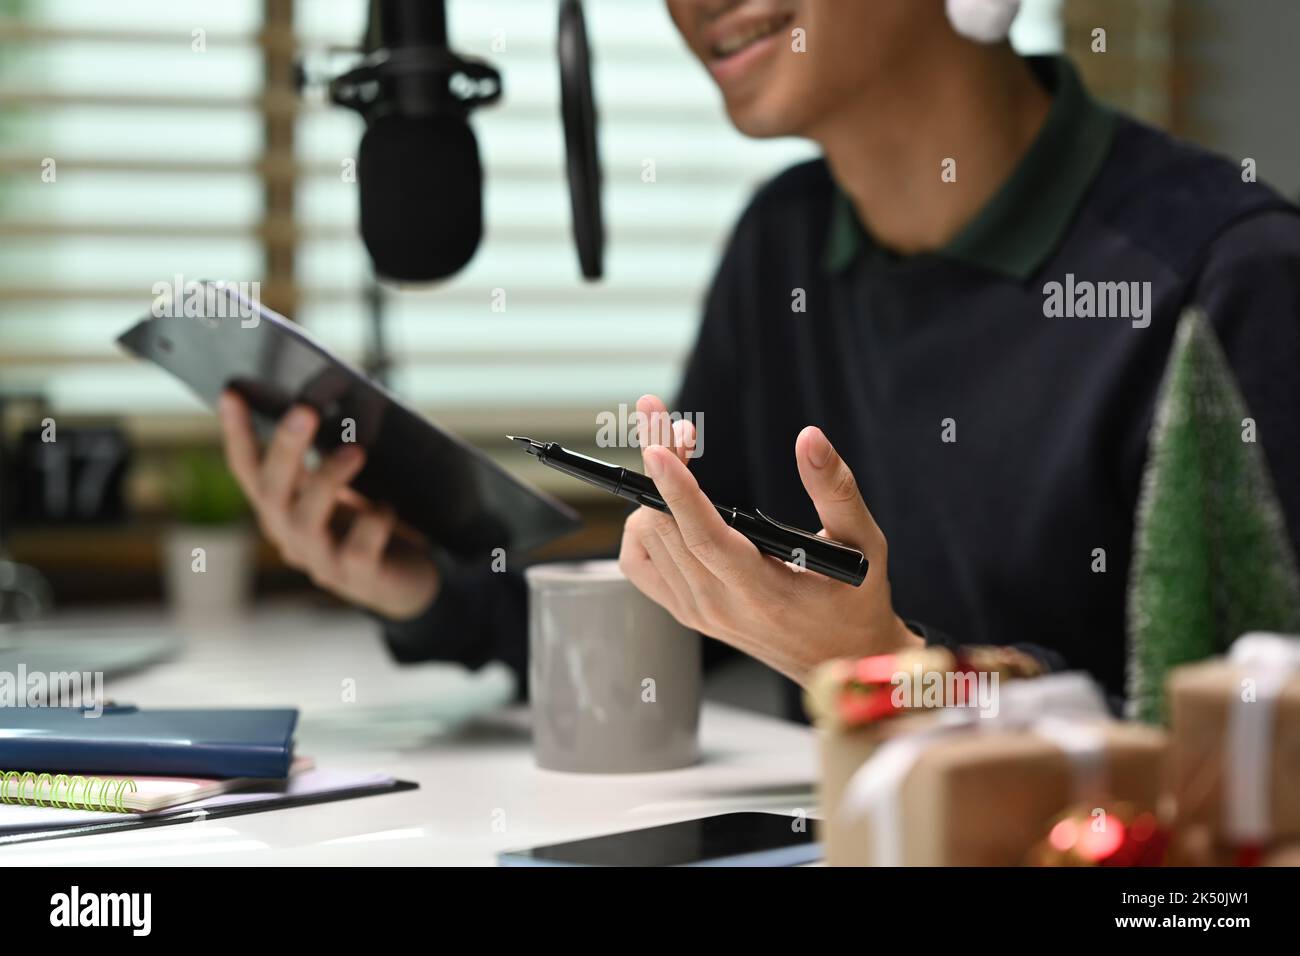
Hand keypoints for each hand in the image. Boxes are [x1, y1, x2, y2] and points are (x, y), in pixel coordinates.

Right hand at [217, 390, 438, 619]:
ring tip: (356, 451)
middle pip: (270, 492)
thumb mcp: (343, 484)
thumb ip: (325, 452)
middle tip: (305, 410)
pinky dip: (373, 522)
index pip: (248, 469)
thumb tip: (318, 401)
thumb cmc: (369, 520)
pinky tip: (388, 506)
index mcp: (282, 506)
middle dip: (284, 449)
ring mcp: (321, 561)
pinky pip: (358, 550)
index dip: (236, 433)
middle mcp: (290, 535)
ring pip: (305, 523)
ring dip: (327, 481)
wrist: (409, 578)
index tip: (230, 392)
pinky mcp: (358, 578)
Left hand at [617, 394, 920, 686]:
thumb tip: (810, 438)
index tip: (657, 448)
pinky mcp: (684, 611)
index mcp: (763, 592)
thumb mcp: (863, 543)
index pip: (706, 539)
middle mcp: (719, 605)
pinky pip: (639, 564)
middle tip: (679, 429)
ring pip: (647, 539)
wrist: (840, 660)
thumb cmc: (855, 601)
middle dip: (666, 468)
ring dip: (656, 492)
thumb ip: (837, 489)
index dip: (678, 492)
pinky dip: (644, 528)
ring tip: (683, 457)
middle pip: (667, 528)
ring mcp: (696, 611)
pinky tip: (669, 507)